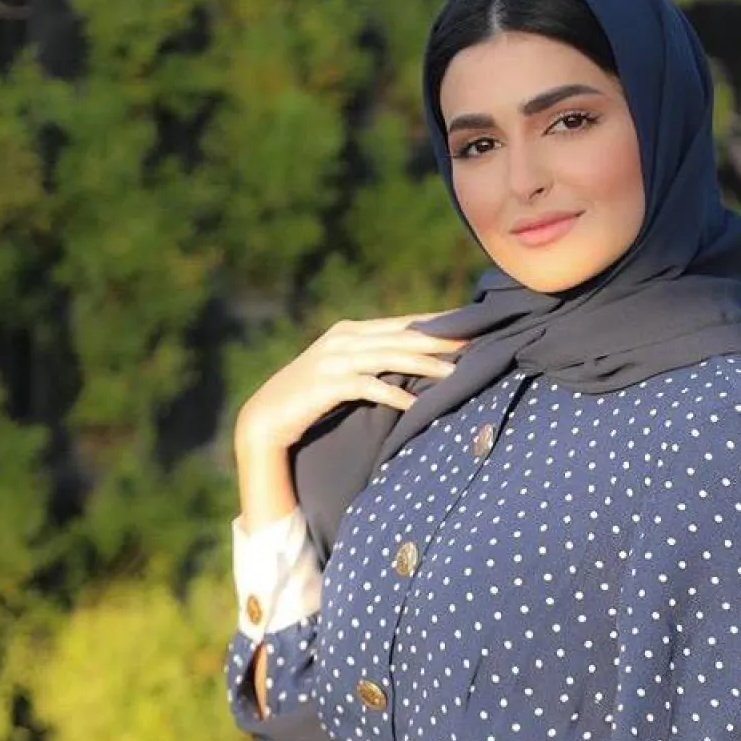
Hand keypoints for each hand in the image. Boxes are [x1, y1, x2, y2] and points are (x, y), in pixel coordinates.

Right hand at [234, 312, 468, 455]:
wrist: (267, 417)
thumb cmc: (311, 397)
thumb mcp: (343, 371)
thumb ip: (372, 361)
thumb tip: (413, 362)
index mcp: (350, 331)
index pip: (402, 324)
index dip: (435, 324)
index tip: (468, 326)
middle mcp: (344, 339)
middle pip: (401, 337)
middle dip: (439, 339)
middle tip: (473, 342)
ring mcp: (335, 360)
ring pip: (389, 358)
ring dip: (423, 365)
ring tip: (452, 374)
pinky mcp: (328, 384)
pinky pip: (368, 387)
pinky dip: (393, 394)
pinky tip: (414, 404)